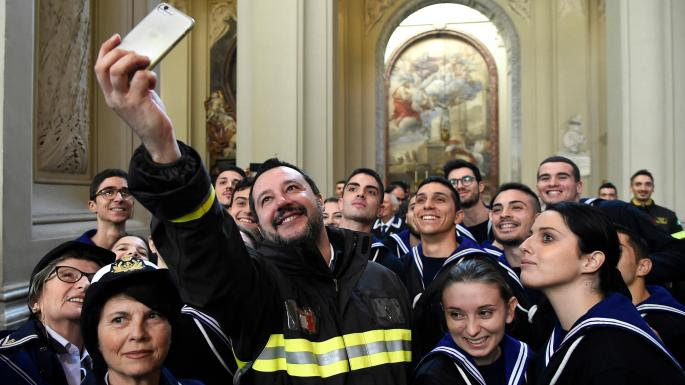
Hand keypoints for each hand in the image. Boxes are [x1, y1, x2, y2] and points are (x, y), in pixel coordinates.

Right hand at [94, 34, 180, 162]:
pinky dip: (150, 75)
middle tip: (137, 54)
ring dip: (133, 60)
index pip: (99, 67)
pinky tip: (154, 83)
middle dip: (120, 53)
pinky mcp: (138, 103)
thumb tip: (138, 57)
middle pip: (104, 66)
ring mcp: (124, 100)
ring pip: (117, 70)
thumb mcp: (135, 94)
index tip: (117, 38)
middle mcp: (113, 97)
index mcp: (110, 93)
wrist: (158, 137)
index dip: (106, 49)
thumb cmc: (149, 114)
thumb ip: (132, 78)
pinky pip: (141, 78)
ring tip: (146, 62)